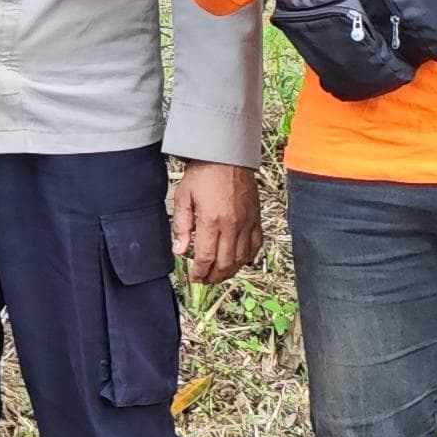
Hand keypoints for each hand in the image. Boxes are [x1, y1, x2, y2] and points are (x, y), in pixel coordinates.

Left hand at [168, 160, 261, 285]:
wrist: (227, 156)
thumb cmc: (203, 173)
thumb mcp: (183, 197)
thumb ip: (181, 226)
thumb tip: (180, 251)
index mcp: (212, 221)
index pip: (206, 258)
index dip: (199, 272)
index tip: (193, 277)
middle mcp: (233, 225)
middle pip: (225, 263)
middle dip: (214, 277)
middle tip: (204, 280)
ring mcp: (247, 223)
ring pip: (242, 258)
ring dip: (230, 271)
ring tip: (218, 275)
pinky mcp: (256, 218)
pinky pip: (256, 245)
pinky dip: (248, 257)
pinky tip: (239, 261)